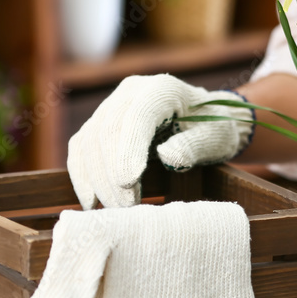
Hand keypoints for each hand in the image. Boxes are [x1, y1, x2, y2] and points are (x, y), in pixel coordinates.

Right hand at [68, 74, 254, 208]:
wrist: (206, 120)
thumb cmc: (214, 129)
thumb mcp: (215, 137)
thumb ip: (194, 145)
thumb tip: (169, 157)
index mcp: (162, 88)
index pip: (138, 116)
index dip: (128, 149)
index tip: (128, 183)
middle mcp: (131, 91)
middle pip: (108, 130)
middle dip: (111, 173)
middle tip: (125, 207)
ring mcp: (112, 105)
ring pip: (89, 140)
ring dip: (96, 179)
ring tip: (114, 208)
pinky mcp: (101, 122)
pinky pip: (82, 147)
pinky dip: (83, 175)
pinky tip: (91, 200)